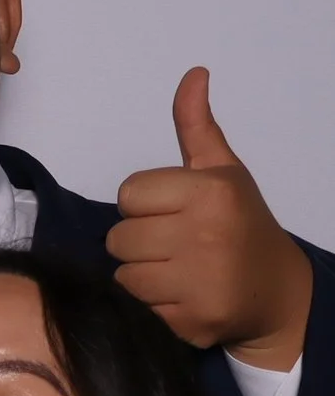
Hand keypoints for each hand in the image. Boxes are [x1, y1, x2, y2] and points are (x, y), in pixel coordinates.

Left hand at [110, 67, 313, 369]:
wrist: (276, 291)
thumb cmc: (242, 224)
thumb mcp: (224, 171)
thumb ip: (197, 126)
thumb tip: (193, 74)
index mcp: (209, 192)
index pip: (128, 194)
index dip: (143, 205)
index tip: (173, 213)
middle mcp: (205, 234)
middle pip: (118, 238)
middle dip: (138, 242)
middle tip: (175, 245)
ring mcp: (199, 282)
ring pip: (123, 276)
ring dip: (141, 277)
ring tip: (177, 272)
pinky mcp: (191, 321)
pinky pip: (137, 309)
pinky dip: (152, 307)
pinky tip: (181, 298)